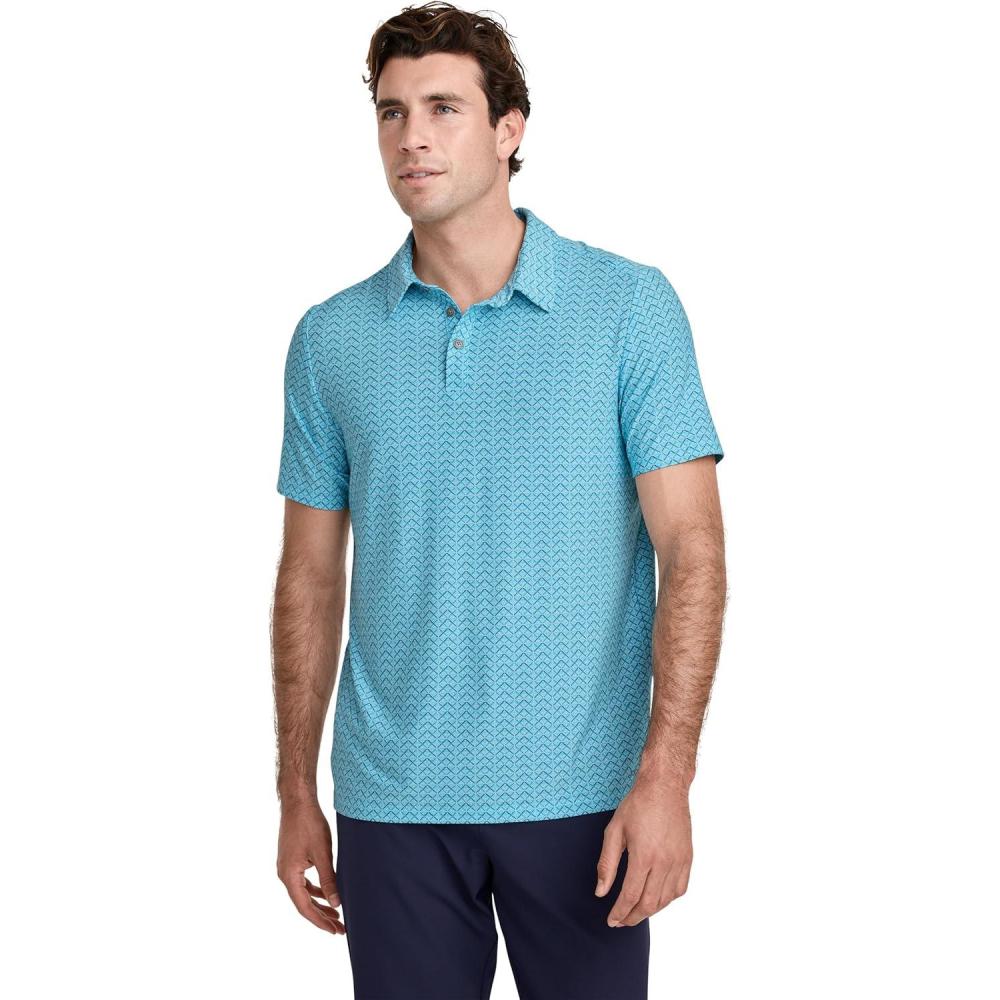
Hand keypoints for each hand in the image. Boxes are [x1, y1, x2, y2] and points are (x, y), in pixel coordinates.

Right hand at [276, 797, 345, 933]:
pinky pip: (303, 882)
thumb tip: (336, 903)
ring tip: (336, 914)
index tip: (335, 931)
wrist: (298, 802)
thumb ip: (329, 879)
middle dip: (322, 916)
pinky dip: (315, 889)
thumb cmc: (309, 824)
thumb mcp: (323, 854)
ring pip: (303, 893)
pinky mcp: (291, 860)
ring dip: (319, 903)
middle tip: (340, 928)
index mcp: (289, 876)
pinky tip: (326, 894)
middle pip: (303, 903)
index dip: (320, 921)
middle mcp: (284, 874)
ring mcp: (287, 867)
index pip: (305, 907)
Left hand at [594, 771, 692, 926]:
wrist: (665, 787)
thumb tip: (601, 892)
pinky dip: (668, 900)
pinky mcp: (688, 857)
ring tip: (636, 912)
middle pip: (649, 904)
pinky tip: (657, 899)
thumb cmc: (638, 805)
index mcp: (644, 856)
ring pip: (666, 900)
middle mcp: (665, 862)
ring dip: (650, 911)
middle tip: (621, 921)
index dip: (620, 912)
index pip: (631, 896)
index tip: (611, 920)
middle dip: (633, 917)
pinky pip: (680, 888)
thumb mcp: (614, 831)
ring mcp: (679, 861)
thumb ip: (607, 864)